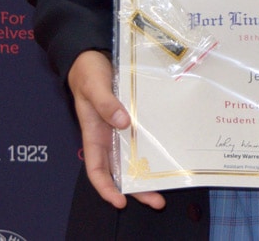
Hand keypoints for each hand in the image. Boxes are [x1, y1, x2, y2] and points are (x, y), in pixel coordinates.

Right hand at [68, 50, 165, 210]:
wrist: (93, 57)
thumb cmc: (89, 74)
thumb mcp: (94, 87)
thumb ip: (106, 104)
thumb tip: (122, 123)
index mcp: (93, 134)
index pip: (96, 170)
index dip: (106, 188)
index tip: (120, 201)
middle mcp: (108, 137)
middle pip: (120, 171)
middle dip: (136, 189)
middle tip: (158, 201)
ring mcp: (121, 129)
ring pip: (134, 159)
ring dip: (148, 173)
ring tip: (169, 185)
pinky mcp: (132, 119)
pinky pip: (143, 139)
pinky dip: (153, 150)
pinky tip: (169, 155)